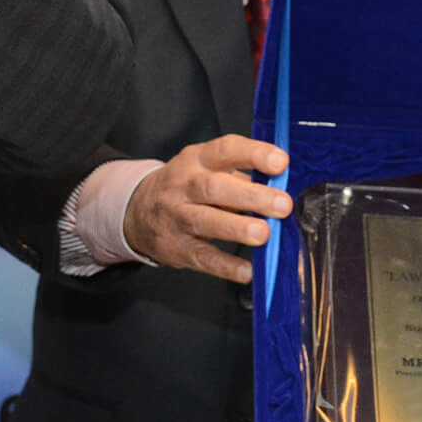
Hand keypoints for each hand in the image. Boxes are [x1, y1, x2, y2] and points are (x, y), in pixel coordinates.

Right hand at [123, 135, 293, 284]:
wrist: (137, 210)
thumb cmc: (187, 186)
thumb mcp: (207, 168)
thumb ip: (242, 175)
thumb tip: (283, 187)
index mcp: (197, 159)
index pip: (225, 150)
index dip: (254, 154)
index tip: (281, 163)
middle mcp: (185, 186)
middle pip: (214, 188)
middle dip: (251, 197)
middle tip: (282, 205)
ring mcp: (178, 217)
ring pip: (205, 221)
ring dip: (237, 228)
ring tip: (264, 234)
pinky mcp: (177, 248)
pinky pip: (202, 257)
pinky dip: (225, 266)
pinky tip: (247, 271)